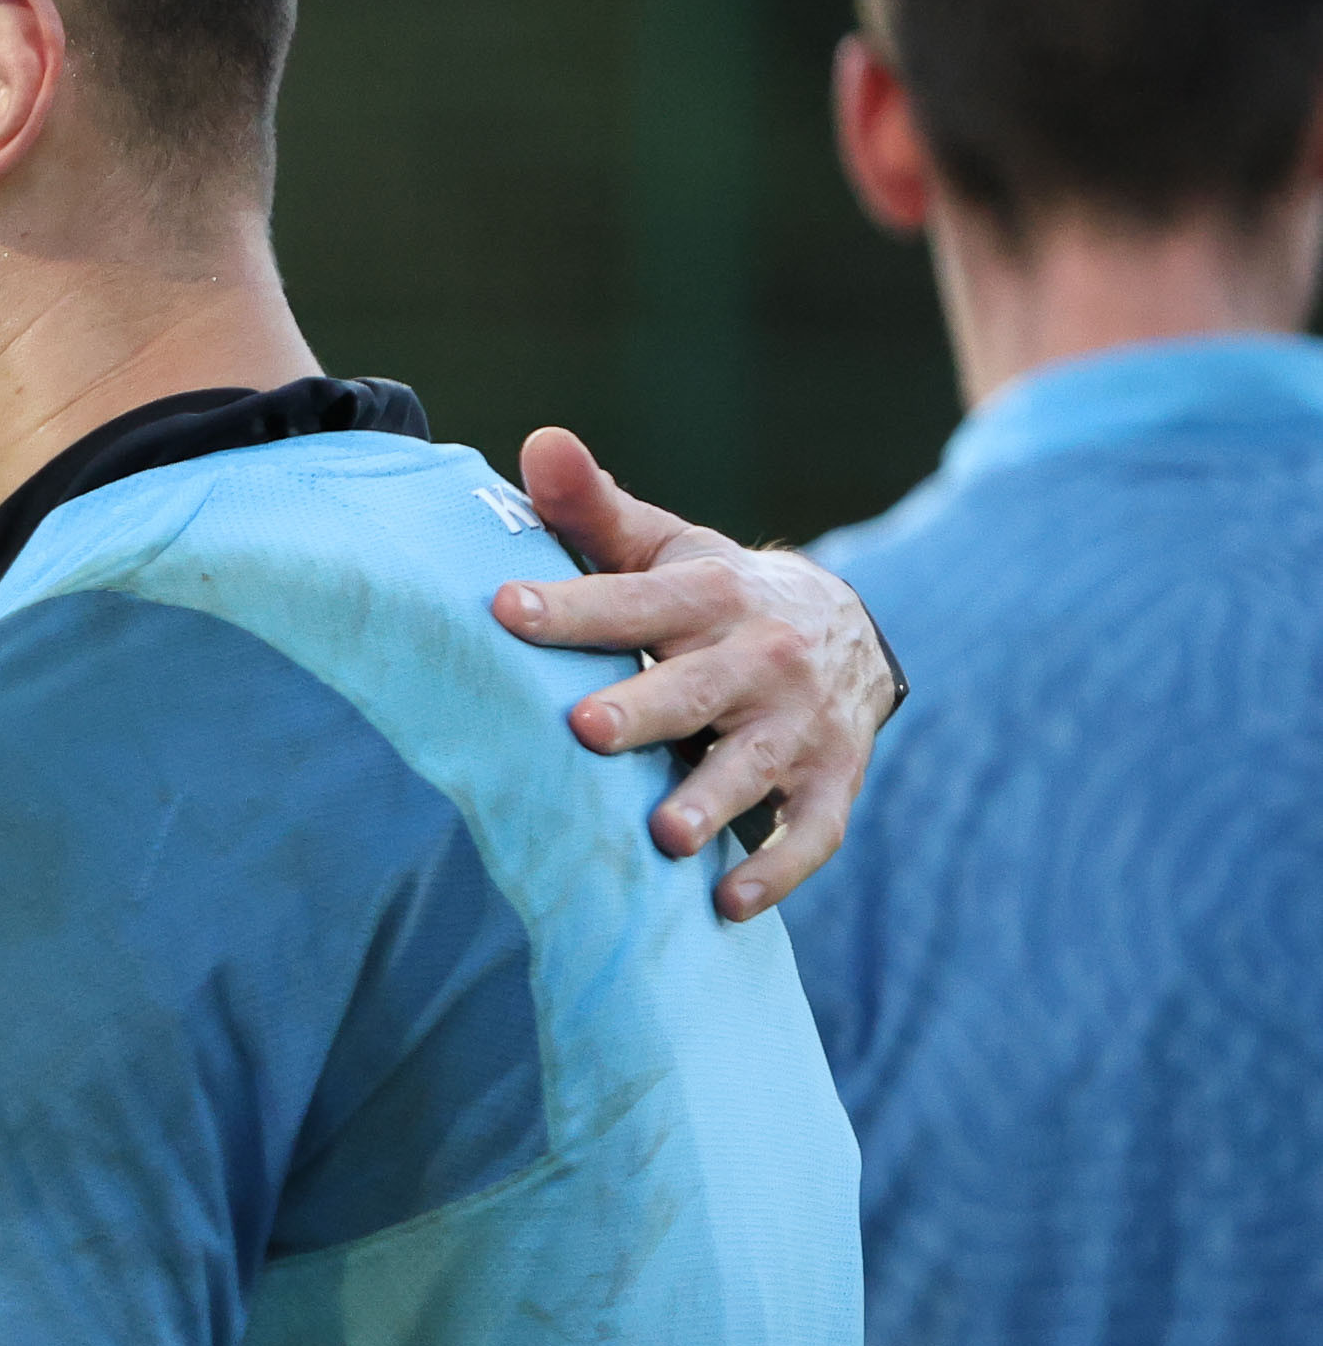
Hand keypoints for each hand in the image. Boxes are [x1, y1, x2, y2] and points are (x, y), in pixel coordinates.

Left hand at [486, 425, 900, 920]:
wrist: (843, 634)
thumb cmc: (710, 597)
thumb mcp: (662, 549)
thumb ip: (592, 511)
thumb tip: (537, 441)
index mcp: (711, 596)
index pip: (633, 601)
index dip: (571, 607)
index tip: (502, 610)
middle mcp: (761, 659)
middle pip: (696, 688)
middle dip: (645, 710)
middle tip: (584, 730)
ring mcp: (801, 725)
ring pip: (755, 766)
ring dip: (712, 801)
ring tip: (663, 836)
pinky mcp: (831, 782)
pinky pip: (811, 834)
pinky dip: (777, 870)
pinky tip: (724, 904)